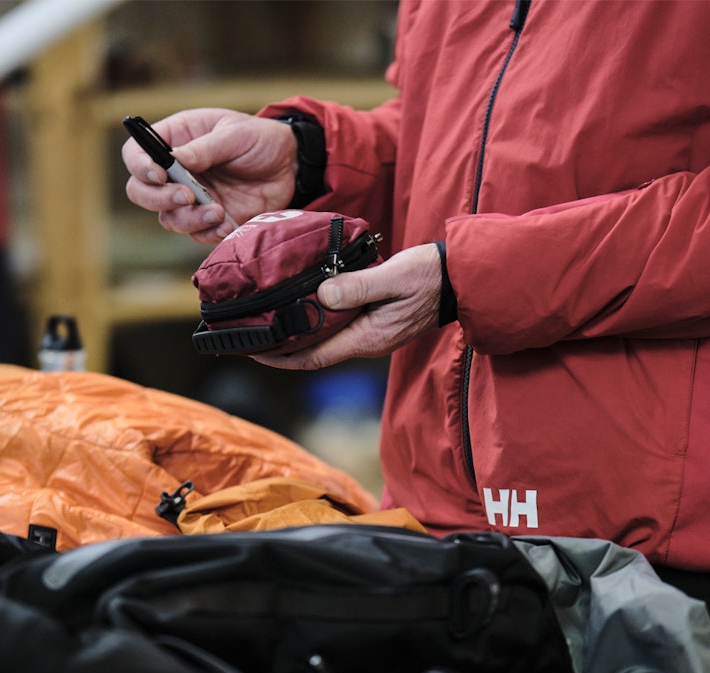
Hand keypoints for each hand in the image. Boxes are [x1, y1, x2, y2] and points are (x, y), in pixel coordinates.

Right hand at [122, 108, 297, 242]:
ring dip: (188, 219)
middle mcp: (175, 172)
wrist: (290, 164)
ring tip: (217, 211)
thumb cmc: (259, 138)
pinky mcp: (209, 219)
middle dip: (158, 199)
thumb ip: (205, 148)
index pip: (136, 154)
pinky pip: (196, 234)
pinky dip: (208, 233)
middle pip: (141, 192)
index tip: (158, 174)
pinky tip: (225, 225)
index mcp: (174, 140)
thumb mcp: (234, 133)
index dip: (139, 166)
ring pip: (168, 218)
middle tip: (186, 196)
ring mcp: (191, 197)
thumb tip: (175, 159)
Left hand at [253, 243, 444, 369]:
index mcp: (367, 337)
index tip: (253, 351)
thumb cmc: (430, 276)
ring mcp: (370, 334)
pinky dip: (315, 321)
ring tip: (267, 322)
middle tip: (250, 336)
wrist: (460, 279)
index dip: (280, 357)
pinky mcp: (373, 321)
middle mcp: (365, 342)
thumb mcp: (394, 277)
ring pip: (324, 340)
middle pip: (314, 353)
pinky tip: (301, 306)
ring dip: (296, 335)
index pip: (314, 357)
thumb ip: (359, 286)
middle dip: (281, 349)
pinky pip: (337, 327)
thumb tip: (323, 294)